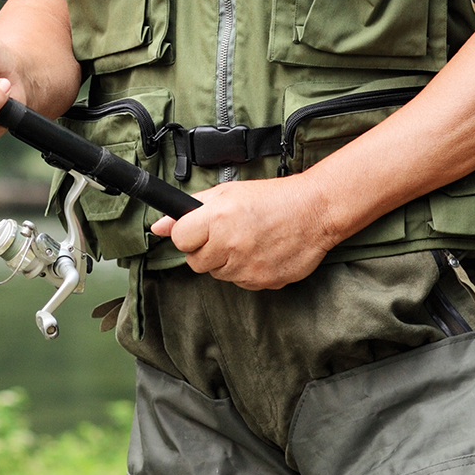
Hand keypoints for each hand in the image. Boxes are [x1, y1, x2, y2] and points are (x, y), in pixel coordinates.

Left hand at [148, 174, 337, 289]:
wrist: (316, 211)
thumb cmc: (273, 198)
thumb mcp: (227, 192)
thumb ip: (190, 209)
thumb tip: (159, 226)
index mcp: (216, 219)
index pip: (179, 240)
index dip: (188, 234)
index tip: (198, 230)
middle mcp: (229, 245)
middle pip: (195, 262)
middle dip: (205, 250)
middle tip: (226, 235)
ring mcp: (246, 266)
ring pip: (218, 274)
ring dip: (226, 261)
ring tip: (247, 241)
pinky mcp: (262, 282)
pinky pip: (241, 282)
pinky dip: (246, 270)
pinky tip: (260, 252)